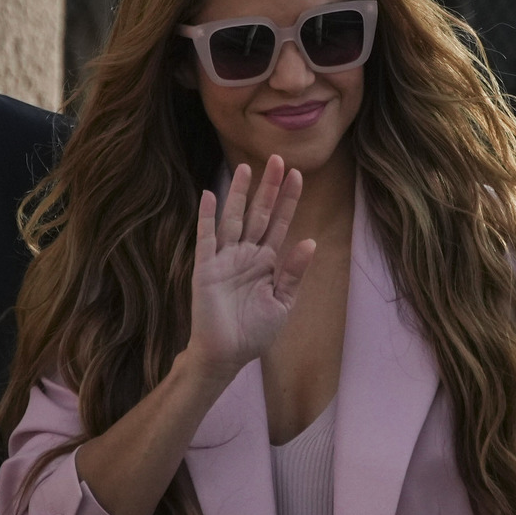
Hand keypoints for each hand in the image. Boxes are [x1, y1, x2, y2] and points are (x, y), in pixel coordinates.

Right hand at [185, 157, 314, 379]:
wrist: (226, 356)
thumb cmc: (254, 332)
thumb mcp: (283, 303)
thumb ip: (294, 273)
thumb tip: (310, 242)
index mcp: (266, 262)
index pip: (280, 223)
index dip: (289, 200)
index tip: (299, 174)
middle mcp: (246, 255)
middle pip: (259, 214)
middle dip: (269, 188)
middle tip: (278, 158)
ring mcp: (224, 259)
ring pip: (234, 219)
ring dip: (239, 194)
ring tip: (245, 167)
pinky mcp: (205, 269)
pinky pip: (206, 238)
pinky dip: (207, 217)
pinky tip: (210, 195)